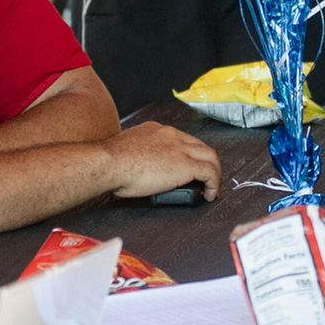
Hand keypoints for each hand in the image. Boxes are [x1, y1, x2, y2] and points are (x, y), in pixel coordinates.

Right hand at [102, 122, 221, 200]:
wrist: (110, 163)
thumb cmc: (110, 162)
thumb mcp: (126, 151)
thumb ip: (136, 154)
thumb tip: (137, 168)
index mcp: (155, 130)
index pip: (180, 139)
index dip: (187, 154)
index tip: (185, 166)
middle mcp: (171, 135)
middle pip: (199, 146)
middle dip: (205, 161)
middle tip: (204, 177)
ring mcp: (180, 149)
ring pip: (210, 156)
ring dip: (213, 172)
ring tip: (211, 187)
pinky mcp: (186, 165)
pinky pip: (210, 172)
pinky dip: (213, 184)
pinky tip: (209, 195)